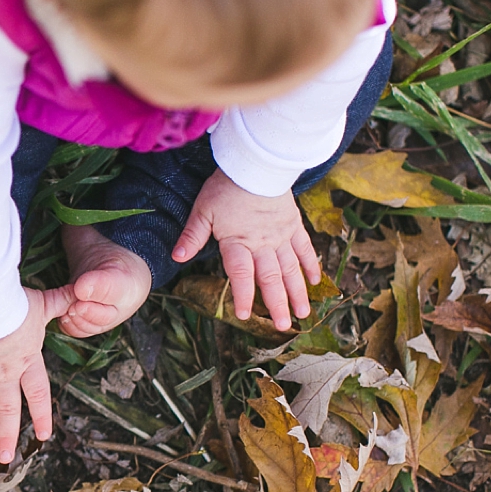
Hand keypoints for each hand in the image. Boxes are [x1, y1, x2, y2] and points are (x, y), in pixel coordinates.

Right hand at [0, 286, 73, 463]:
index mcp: (28, 360)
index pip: (38, 395)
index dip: (42, 416)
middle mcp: (6, 373)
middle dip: (7, 436)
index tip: (44, 435)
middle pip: (8, 411)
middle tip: (6, 458)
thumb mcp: (42, 302)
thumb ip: (61, 302)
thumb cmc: (11, 299)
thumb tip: (82, 294)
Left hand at [171, 170, 321, 330]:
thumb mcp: (203, 210)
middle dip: (277, 305)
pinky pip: (303, 248)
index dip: (243, 296)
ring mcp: (281, 235)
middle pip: (271, 278)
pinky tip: (314, 281)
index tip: (245, 316)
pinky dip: (309, 264)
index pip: (241, 274)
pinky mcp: (293, 225)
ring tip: (303, 313)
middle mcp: (262, 243)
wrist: (256, 163)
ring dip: (297, 292)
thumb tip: (176, 257)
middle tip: (283, 328)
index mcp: (238, 241)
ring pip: (291, 268)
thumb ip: (192, 236)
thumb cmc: (226, 186)